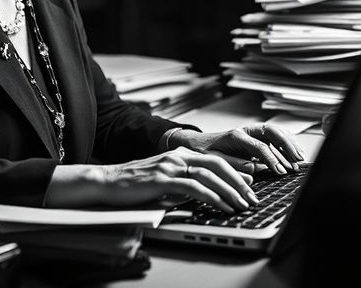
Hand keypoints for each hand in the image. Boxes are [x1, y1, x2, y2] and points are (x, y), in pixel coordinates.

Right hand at [97, 146, 259, 213]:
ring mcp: (170, 166)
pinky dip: (212, 197)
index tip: (252, 181)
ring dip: (230, 190)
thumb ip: (185, 182)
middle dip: (239, 180)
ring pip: (209, 174)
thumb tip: (209, 193)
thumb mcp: (165, 180)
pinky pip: (194, 187)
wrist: (108, 181)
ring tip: (242, 203)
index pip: (215, 158)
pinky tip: (222, 206)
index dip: (236, 169)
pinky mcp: (163, 179)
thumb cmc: (135, 184)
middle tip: (252, 196)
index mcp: (180, 154)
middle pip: (217, 163)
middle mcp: (177, 156)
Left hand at [173, 124, 305, 175]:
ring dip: (289, 143)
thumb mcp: (215, 162)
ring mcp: (251, 132)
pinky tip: (294, 152)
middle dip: (287, 145)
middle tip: (297, 160)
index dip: (272, 159)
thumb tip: (255, 170)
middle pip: (271, 132)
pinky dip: (286, 142)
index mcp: (235, 136)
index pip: (260, 146)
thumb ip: (235, 165)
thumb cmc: (204, 153)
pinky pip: (273, 136)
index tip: (280, 172)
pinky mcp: (254, 136)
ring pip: (275, 132)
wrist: (196, 144)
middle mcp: (245, 131)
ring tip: (300, 159)